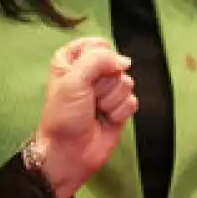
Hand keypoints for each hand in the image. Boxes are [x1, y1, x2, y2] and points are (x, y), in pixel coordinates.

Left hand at [33, 37, 137, 197]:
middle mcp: (90, 73)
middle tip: (90, 98)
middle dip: (105, 83)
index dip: (98, 59)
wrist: (70, 153)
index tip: (87, 75)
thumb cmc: (64, 116)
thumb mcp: (73, 80)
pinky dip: (120, 112)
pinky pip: (132, 100)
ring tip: (97, 111)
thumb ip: (98, 60)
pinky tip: (107, 120)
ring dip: (112, 100)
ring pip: (126, 82)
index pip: (97, 44)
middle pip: (115, 64)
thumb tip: (125, 61)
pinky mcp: (119, 108)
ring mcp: (106, 91)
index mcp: (72, 60)